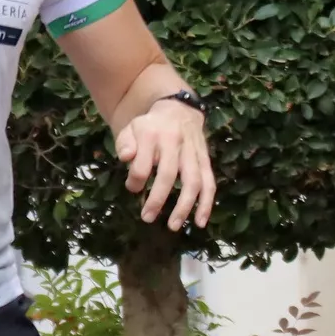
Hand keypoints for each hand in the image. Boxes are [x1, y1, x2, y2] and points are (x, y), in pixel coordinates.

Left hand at [118, 96, 214, 230]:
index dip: (136, 179)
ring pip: (193, 181)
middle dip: (158, 198)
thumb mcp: (131, 129)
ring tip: (174, 226)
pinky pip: (209, 183)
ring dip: (184, 206)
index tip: (132, 188)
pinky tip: (200, 221)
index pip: (143, 162)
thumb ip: (125, 143)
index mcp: (152, 135)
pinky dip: (206, 203)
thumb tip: (125, 158)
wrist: (179, 110)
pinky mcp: (206, 160)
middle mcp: (174, 143)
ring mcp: (193, 152)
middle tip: (147, 218)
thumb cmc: (150, 127)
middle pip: (168, 174)